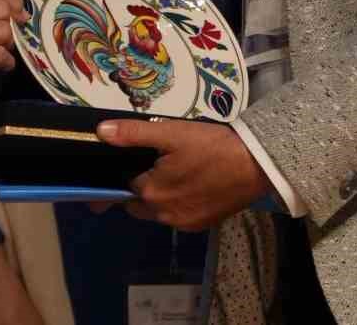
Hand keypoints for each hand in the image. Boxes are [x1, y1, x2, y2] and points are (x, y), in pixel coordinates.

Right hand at [0, 0, 27, 103]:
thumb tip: (17, 11)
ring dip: (8, 45)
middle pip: (4, 10)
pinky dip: (7, 62)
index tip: (19, 13)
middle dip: (11, 25)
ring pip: (5, 32)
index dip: (14, 1)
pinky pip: (1, 55)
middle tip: (5, 38)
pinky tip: (2, 65)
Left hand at [97, 117, 273, 230]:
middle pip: (139, 203)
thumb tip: (100, 132)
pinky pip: (179, 215)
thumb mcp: (170, 133)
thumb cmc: (210, 145)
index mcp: (151, 194)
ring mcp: (185, 224)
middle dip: (141, 187)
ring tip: (175, 171)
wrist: (255, 164)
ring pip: (159, 210)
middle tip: (157, 163)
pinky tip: (190, 183)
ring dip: (160, 195)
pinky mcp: (202, 225)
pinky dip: (178, 203)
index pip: (124, 186)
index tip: (131, 165)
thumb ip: (133, 134)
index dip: (126, 173)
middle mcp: (164, 216)